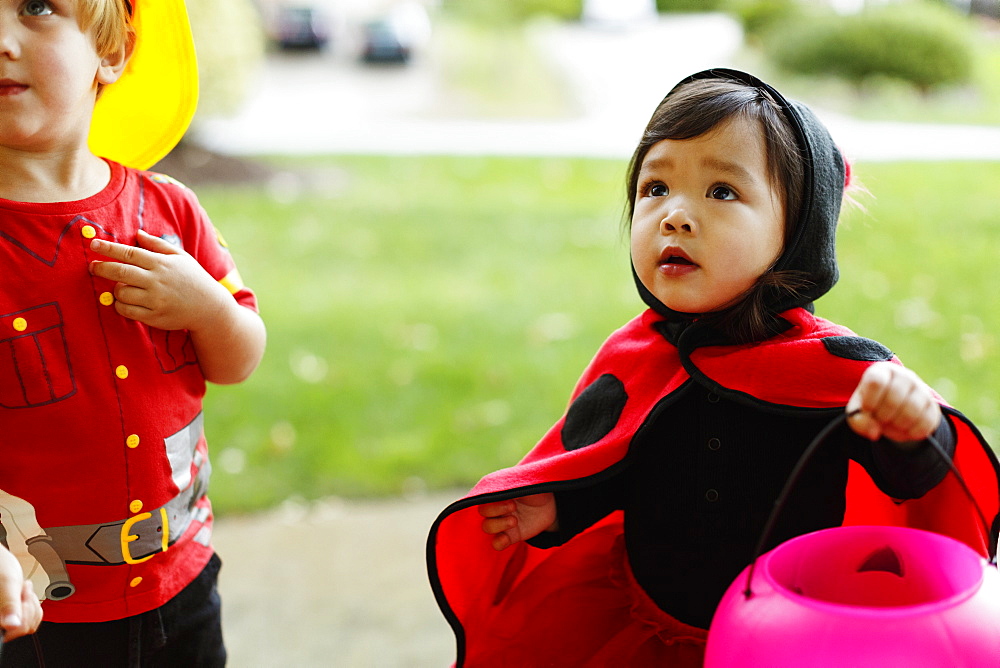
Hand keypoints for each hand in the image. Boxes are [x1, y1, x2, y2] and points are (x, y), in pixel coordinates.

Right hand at [0, 547, 41, 640]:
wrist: (0, 562)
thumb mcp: (7, 583)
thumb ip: (9, 605)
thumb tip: (12, 625)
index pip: (13, 632)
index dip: (22, 614)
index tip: (20, 597)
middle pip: (24, 628)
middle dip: (27, 606)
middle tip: (20, 590)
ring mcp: (5, 621)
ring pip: (29, 624)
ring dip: (30, 604)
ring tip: (19, 591)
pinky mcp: (13, 619)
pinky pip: (32, 619)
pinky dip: (32, 605)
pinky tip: (22, 595)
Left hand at [89, 230, 232, 332]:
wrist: (210, 308)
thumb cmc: (194, 279)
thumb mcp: (180, 257)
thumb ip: (157, 245)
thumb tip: (137, 233)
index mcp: (162, 263)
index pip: (129, 253)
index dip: (108, 248)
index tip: (93, 244)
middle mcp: (157, 281)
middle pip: (120, 271)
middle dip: (101, 267)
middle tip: (92, 266)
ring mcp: (155, 300)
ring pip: (121, 292)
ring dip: (115, 289)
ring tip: (119, 287)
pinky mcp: (154, 316)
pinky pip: (126, 311)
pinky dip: (120, 305)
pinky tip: (125, 301)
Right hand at [479, 493, 556, 550]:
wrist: (552, 503)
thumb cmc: (537, 488)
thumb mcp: (526, 483)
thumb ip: (512, 486)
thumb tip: (499, 490)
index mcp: (498, 492)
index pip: (483, 496)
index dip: (493, 499)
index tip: (510, 498)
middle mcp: (497, 507)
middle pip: (483, 511)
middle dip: (496, 510)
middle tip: (513, 506)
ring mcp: (503, 522)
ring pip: (487, 527)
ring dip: (498, 525)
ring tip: (514, 521)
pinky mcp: (511, 536)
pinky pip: (496, 543)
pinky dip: (498, 543)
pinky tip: (505, 539)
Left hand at [847, 362, 940, 442]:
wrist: (892, 411)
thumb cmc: (870, 406)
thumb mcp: (857, 411)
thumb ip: (858, 420)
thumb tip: (874, 433)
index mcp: (881, 371)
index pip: (877, 381)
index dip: (871, 400)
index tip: (867, 409)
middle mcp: (904, 376)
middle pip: (894, 398)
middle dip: (883, 416)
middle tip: (880, 419)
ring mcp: (921, 389)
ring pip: (912, 409)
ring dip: (898, 425)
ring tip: (890, 426)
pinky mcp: (933, 406)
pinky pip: (927, 421)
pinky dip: (912, 432)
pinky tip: (904, 431)